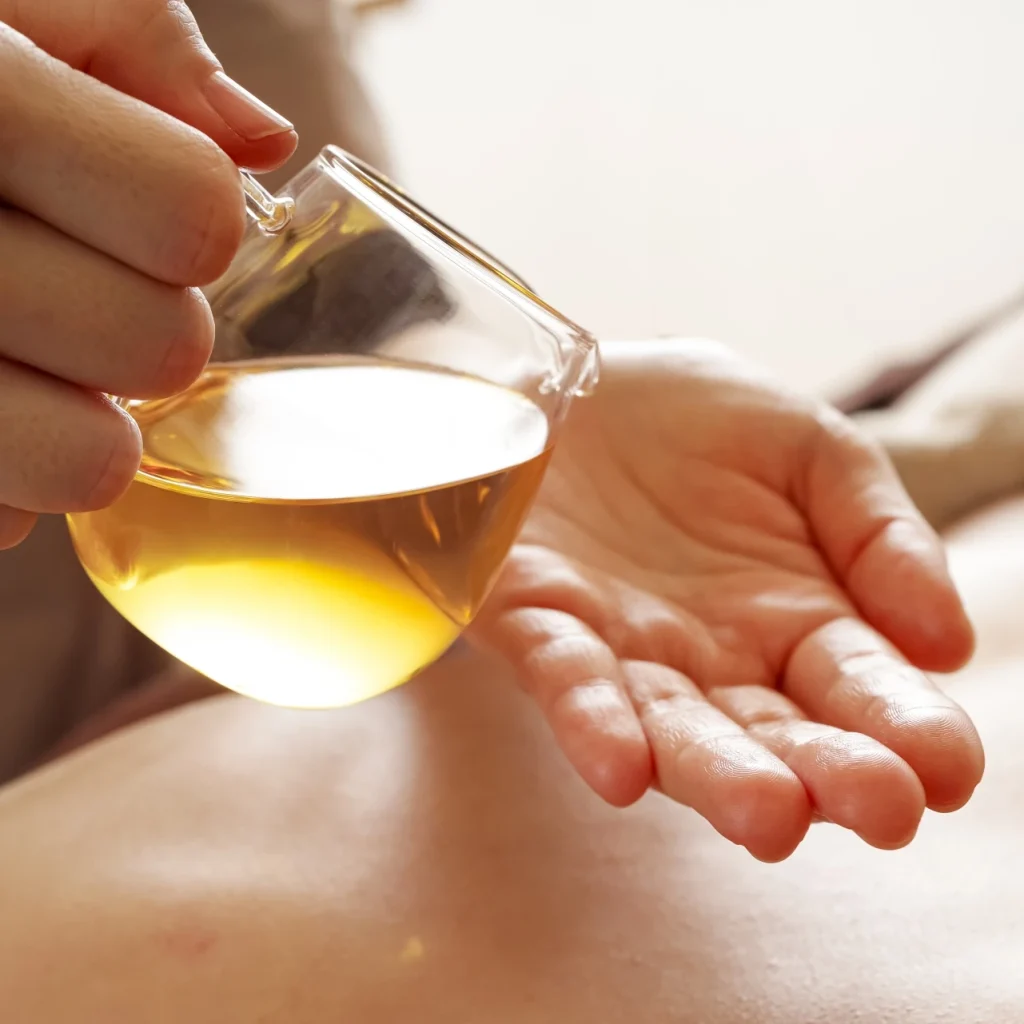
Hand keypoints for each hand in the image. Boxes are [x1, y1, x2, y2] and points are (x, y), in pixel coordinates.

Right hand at [0, 0, 296, 546]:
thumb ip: (132, 38)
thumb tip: (260, 139)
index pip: (196, 213)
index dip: (196, 212)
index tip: (150, 196)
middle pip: (165, 346)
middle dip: (154, 322)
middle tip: (88, 287)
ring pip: (92, 462)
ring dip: (93, 424)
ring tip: (39, 363)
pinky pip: (2, 515)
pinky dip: (9, 477)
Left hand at [475, 339, 982, 861]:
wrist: (576, 380)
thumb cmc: (697, 420)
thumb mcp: (812, 451)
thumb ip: (882, 536)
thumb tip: (947, 646)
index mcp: (794, 619)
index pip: (860, 686)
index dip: (907, 728)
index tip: (951, 769)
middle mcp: (711, 658)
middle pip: (771, 732)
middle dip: (825, 774)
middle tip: (882, 811)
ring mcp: (620, 649)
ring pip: (670, 727)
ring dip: (714, 775)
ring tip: (769, 815)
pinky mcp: (535, 621)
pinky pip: (562, 677)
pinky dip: (590, 719)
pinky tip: (621, 765)